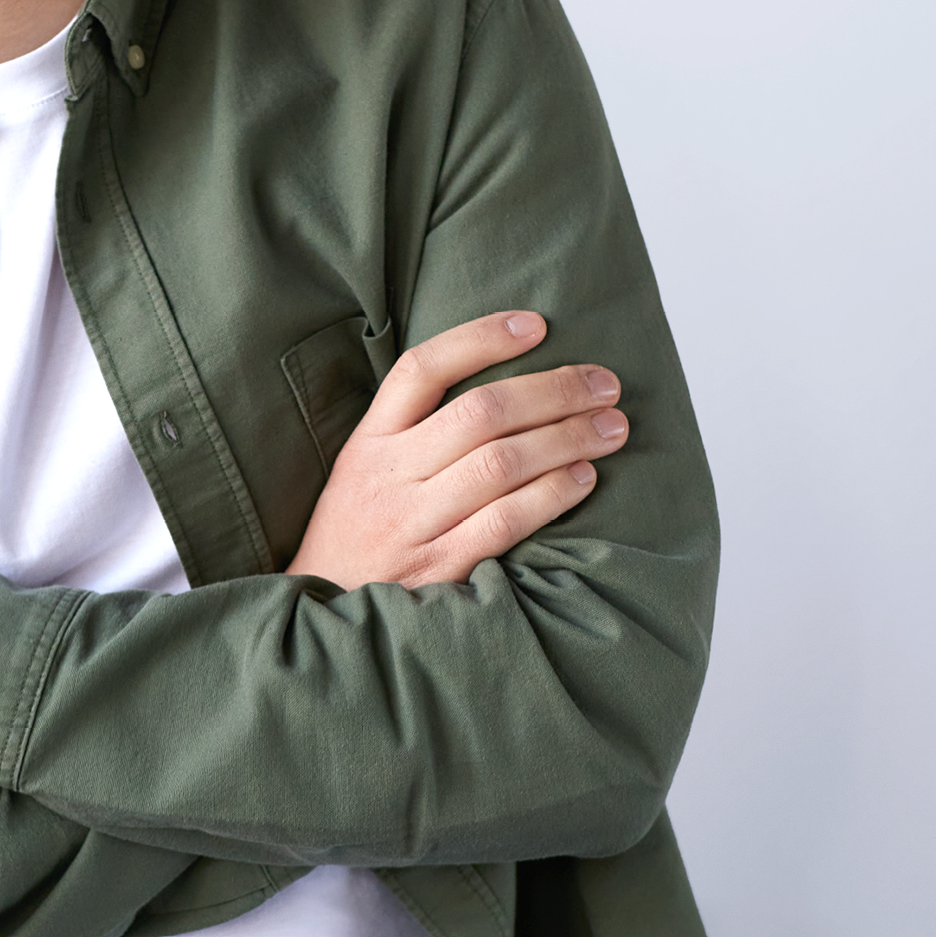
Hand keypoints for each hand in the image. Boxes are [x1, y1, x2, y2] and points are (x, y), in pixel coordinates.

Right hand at [288, 310, 621, 588]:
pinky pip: (505, 522)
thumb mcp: (364, 468)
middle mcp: (389, 475)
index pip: (422, 369)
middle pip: (480, 413)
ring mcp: (413, 524)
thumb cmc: (359, 531)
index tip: (536, 324)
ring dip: (566, 439)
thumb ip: (416, 428)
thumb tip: (507, 381)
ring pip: (500, 464)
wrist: (324, 613)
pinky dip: (551, 496)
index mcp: (369, 440)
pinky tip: (584, 479)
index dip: (481, 338)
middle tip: (605, 383)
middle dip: (554, 391)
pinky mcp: (438, 570)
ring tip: (611, 428)